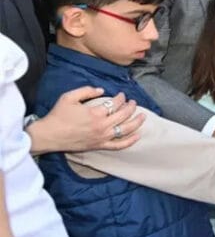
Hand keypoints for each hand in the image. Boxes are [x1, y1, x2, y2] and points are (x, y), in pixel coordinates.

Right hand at [28, 88, 144, 154]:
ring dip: (137, 122)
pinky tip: (138, 136)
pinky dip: (130, 141)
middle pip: (124, 115)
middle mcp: (102, 125)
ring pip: (126, 130)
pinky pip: (119, 145)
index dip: (121, 98)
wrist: (49, 135)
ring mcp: (102, 137)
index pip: (116, 103)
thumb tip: (102, 90)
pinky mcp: (100, 146)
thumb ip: (86, 90)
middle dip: (131, 107)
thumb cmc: (58, 115)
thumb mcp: (69, 97)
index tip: (122, 95)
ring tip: (143, 115)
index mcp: (96, 113)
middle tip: (133, 102)